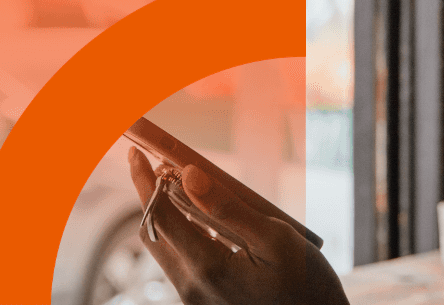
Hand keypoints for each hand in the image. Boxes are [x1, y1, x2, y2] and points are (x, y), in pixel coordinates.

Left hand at [128, 147, 349, 304]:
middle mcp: (192, 287)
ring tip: (179, 182)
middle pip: (153, 234)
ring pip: (166, 248)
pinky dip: (183, 231)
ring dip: (167, 213)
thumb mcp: (274, 238)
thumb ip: (228, 207)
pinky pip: (183, 260)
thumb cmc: (306, 281)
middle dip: (149, 195)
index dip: (145, 183)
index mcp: (207, 269)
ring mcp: (196, 297)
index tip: (138, 154)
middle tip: (153, 162)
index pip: (160, 218)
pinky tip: (201, 214)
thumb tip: (188, 175)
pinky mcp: (204, 299)